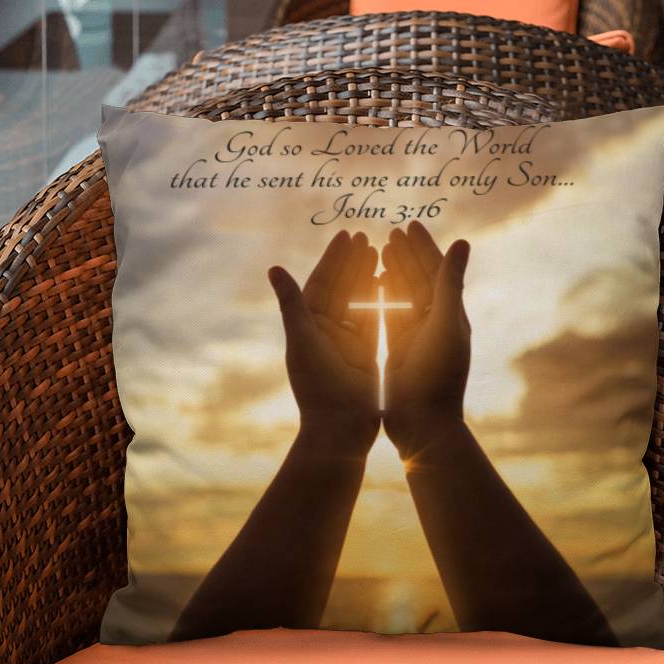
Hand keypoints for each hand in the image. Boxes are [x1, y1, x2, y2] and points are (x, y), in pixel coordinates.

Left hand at [268, 230, 379, 454]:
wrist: (340, 429)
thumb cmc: (318, 387)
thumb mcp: (303, 341)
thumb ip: (292, 303)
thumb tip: (274, 268)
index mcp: (307, 327)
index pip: (321, 284)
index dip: (334, 258)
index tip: (348, 235)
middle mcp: (324, 333)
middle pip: (340, 289)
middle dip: (352, 262)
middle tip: (366, 236)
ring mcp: (345, 344)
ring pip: (357, 302)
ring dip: (366, 277)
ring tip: (379, 251)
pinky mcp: (364, 355)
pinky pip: (372, 321)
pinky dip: (379, 302)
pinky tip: (389, 283)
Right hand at [380, 221, 470, 459]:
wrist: (424, 422)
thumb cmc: (438, 376)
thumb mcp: (445, 325)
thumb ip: (450, 283)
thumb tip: (462, 242)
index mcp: (452, 315)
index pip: (437, 272)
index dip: (424, 247)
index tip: (409, 225)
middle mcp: (438, 324)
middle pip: (421, 280)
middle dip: (407, 255)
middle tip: (391, 232)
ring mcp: (419, 338)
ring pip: (405, 297)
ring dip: (394, 272)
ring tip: (380, 250)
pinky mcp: (401, 351)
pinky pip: (392, 317)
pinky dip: (384, 298)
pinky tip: (373, 283)